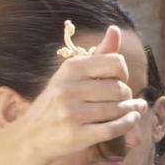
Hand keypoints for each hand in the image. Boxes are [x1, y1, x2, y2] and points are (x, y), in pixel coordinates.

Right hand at [11, 25, 146, 161]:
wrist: (31, 135)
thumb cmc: (57, 101)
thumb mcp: (72, 74)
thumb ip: (98, 54)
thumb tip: (115, 29)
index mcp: (70, 68)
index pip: (115, 63)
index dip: (123, 73)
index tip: (119, 80)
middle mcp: (69, 89)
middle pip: (119, 88)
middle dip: (127, 95)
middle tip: (124, 100)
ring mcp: (71, 113)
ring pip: (117, 109)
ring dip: (130, 111)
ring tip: (132, 110)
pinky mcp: (76, 135)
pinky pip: (113, 128)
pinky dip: (128, 124)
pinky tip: (132, 120)